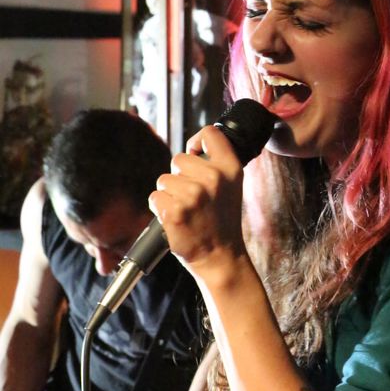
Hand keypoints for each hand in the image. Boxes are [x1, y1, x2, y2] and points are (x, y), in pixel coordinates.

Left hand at [149, 126, 246, 282]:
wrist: (220, 257)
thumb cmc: (222, 223)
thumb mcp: (232, 187)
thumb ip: (216, 165)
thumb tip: (193, 148)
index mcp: (230, 169)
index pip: (210, 133)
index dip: (197, 141)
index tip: (195, 153)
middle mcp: (213, 179)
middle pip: (178, 159)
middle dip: (179, 176)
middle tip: (194, 198)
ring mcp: (193, 195)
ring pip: (164, 180)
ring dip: (169, 194)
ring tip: (186, 210)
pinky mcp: (175, 211)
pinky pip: (155, 197)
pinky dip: (160, 208)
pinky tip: (176, 219)